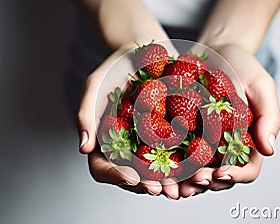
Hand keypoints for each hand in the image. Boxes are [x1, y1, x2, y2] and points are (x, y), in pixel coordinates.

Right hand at [77, 44, 181, 198]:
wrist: (143, 51)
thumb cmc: (115, 67)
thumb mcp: (95, 85)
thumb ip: (85, 114)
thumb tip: (83, 148)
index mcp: (105, 141)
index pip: (103, 167)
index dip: (116, 176)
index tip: (131, 178)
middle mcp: (127, 147)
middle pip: (133, 176)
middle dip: (147, 185)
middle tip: (160, 189)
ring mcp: (149, 143)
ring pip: (157, 171)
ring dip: (168, 183)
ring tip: (180, 188)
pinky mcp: (171, 134)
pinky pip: (178, 153)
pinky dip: (186, 164)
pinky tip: (196, 168)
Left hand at [179, 44, 279, 196]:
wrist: (213, 51)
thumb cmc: (242, 67)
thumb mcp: (261, 86)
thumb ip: (269, 117)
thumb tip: (270, 150)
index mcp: (248, 142)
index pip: (248, 169)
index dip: (236, 175)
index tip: (222, 172)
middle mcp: (225, 148)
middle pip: (219, 178)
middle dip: (207, 182)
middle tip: (194, 180)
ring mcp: (203, 144)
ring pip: (196, 173)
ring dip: (186, 183)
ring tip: (175, 185)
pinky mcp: (182, 135)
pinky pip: (176, 156)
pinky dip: (170, 166)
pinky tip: (160, 169)